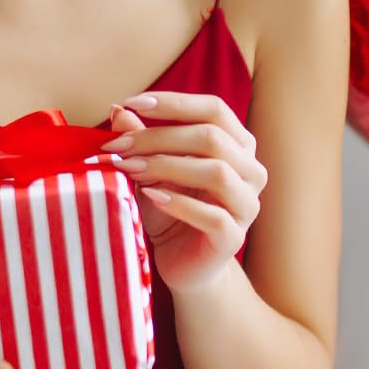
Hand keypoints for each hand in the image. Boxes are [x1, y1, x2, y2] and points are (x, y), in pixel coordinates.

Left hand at [101, 91, 265, 294]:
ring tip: (130, 169)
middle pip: (211, 138)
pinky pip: (212, 215)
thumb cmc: (169, 212)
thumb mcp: (150, 171)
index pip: (214, 110)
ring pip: (217, 172)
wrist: (183, 265)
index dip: (174, 103)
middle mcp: (251, 171)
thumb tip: (118, 110)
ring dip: (167, 166)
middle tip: (117, 146)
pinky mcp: (234, 238)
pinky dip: (178, 203)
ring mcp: (247, 205)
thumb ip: (140, 140)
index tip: (132, 103)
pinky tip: (150, 196)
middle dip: (158, 137)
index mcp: (237, 145)